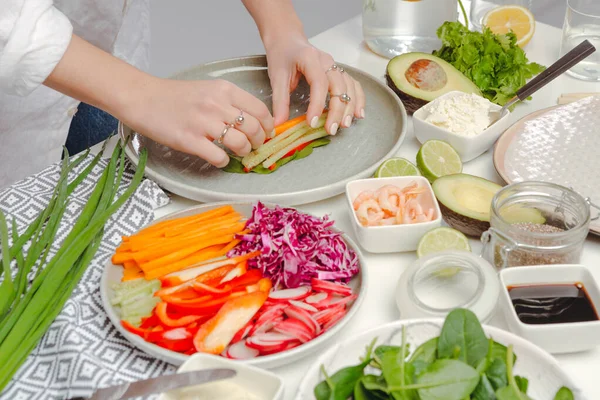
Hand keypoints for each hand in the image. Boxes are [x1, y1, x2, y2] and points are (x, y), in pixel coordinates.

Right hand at [123, 78, 273, 167]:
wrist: (143, 98)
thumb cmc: (174, 96)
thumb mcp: (208, 90)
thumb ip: (229, 102)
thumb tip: (252, 122)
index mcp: (224, 90)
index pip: (260, 110)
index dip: (268, 126)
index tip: (267, 133)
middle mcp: (217, 104)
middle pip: (254, 128)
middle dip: (259, 142)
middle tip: (254, 146)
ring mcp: (203, 123)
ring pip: (240, 143)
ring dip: (243, 152)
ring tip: (237, 152)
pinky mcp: (190, 140)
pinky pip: (219, 157)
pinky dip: (224, 161)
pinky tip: (219, 159)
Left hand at [265, 33, 365, 134]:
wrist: (288, 39)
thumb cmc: (282, 55)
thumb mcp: (276, 77)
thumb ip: (279, 101)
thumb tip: (279, 124)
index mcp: (310, 58)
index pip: (319, 83)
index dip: (317, 105)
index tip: (311, 123)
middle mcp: (327, 61)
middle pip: (339, 86)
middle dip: (336, 110)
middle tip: (330, 130)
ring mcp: (335, 66)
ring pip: (349, 87)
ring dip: (349, 107)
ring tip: (344, 125)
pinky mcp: (339, 72)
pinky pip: (354, 85)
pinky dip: (358, 100)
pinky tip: (358, 114)